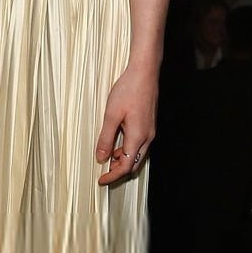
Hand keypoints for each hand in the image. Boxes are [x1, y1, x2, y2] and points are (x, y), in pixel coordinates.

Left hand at [95, 62, 156, 185]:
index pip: (126, 166)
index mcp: (138, 136)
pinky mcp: (149, 124)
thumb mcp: (111, 115)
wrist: (144, 72)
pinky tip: (117, 143)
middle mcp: (147, 136)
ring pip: (138, 154)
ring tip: (107, 157)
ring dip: (123, 159)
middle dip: (119, 170)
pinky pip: (139, 144)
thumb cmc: (128, 90)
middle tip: (104, 173)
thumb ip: (106, 138)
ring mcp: (150, 130)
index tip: (101, 180)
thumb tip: (101, 156)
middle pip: (134, 163)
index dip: (113, 176)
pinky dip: (128, 149)